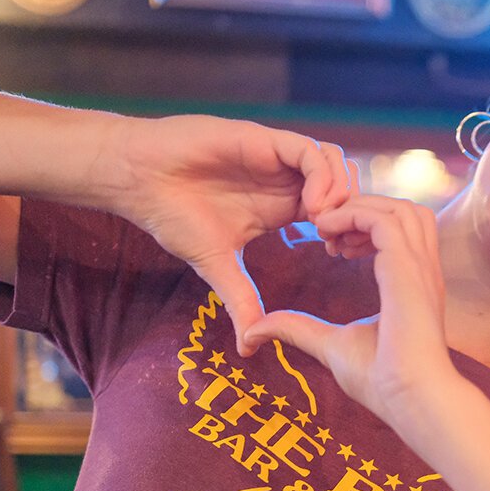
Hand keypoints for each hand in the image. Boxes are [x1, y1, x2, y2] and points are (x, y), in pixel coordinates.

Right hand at [104, 114, 357, 353]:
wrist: (136, 177)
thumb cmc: (172, 214)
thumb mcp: (217, 265)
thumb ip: (240, 301)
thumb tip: (249, 350)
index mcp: (285, 205)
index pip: (337, 210)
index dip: (346, 230)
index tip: (337, 256)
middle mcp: (286, 179)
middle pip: (346, 185)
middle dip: (352, 212)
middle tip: (338, 242)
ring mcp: (277, 158)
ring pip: (335, 164)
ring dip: (341, 194)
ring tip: (323, 226)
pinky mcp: (264, 140)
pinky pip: (310, 152)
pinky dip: (321, 177)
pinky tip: (311, 208)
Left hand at [242, 195, 456, 426]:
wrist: (411, 399)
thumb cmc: (383, 381)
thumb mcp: (330, 345)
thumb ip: (298, 329)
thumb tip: (254, 332)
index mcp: (412, 285)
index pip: (401, 232)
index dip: (366, 228)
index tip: (333, 247)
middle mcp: (420, 270)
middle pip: (405, 210)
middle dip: (364, 209)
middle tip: (327, 231)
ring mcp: (418, 268)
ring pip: (399, 207)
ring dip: (360, 208)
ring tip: (328, 230)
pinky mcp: (408, 270)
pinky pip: (383, 220)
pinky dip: (354, 216)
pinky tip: (327, 234)